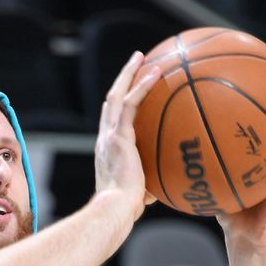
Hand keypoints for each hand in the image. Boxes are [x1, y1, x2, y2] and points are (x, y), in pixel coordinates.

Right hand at [94, 51, 160, 220]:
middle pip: (111, 100)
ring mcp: (110, 135)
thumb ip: (147, 188)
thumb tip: (160, 192)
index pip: (112, 119)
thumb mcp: (138, 195)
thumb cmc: (126, 209)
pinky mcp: (118, 136)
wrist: (115, 209)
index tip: (130, 88)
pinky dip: (141, 86)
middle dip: (123, 79)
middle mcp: (105, 138)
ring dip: (129, 73)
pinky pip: (130, 104)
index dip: (119, 101)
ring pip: (117, 95)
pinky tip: (156, 73)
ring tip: (142, 56)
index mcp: (107, 149)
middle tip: (136, 61)